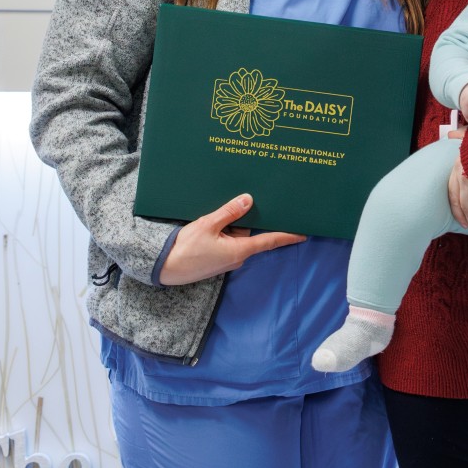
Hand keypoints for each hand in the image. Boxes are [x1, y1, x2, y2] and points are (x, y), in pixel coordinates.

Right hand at [158, 194, 305, 284]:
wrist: (164, 268)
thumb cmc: (185, 248)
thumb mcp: (208, 224)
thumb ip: (229, 212)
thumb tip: (248, 200)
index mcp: (240, 250)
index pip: (270, 241)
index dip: (287, 236)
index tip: (303, 234)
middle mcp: (237, 257)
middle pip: (250, 233)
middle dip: (243, 220)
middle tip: (238, 206)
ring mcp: (227, 260)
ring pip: (236, 236)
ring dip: (229, 226)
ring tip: (213, 218)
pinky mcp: (217, 259)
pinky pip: (226, 242)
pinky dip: (222, 233)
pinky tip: (209, 226)